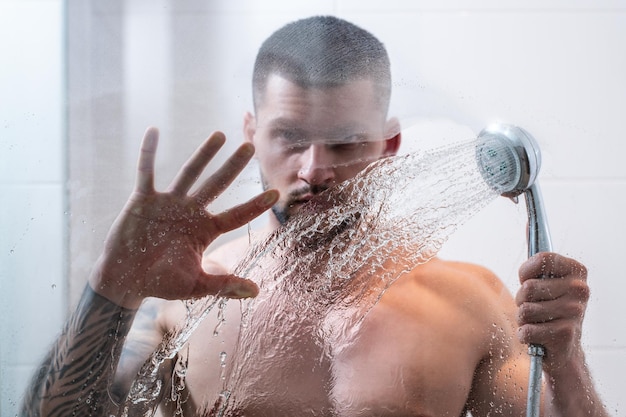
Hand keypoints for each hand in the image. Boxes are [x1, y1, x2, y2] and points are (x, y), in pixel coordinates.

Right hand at [89, 127, 278, 308]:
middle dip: (234, 166)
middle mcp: (191, 212)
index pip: (237, 215)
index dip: (255, 205)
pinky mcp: (144, 199)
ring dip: (204, 154)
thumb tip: (256, 292)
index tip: (276, 192)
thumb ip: (224, 285)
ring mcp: (168, 203)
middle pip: (218, 184)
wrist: (126, 280)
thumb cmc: (161, 283)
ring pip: (189, 173)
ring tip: (220, 135)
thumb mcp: (197, 285)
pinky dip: (149, 153)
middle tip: (251, 146)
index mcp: (205, 230)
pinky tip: (154, 131)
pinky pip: (146, 172)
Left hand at [515, 252, 589, 370]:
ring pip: (525, 309)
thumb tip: (529, 221)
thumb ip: (537, 255)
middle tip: (535, 307)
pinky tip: (539, 336)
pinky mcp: (565, 334)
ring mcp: (575, 311)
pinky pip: (526, 329)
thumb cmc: (549, 308)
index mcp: (576, 271)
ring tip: (538, 321)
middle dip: (522, 300)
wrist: (564, 348)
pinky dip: (525, 335)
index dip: (526, 273)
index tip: (530, 280)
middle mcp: (580, 289)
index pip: (540, 258)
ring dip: (523, 318)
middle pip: (528, 287)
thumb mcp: (544, 279)